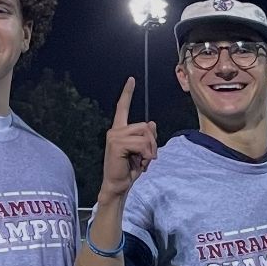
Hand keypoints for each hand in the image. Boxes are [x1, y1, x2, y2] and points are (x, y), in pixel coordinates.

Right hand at [101, 77, 157, 199]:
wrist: (118, 185)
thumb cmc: (129, 170)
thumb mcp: (142, 152)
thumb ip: (146, 137)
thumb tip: (152, 123)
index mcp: (120, 130)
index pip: (123, 108)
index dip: (127, 93)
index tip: (131, 80)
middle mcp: (115, 130)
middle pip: (145, 126)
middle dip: (152, 143)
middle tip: (147, 158)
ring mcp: (114, 136)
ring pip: (145, 135)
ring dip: (150, 150)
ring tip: (142, 161)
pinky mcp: (117, 143)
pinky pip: (142, 144)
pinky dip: (146, 155)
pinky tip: (139, 163)